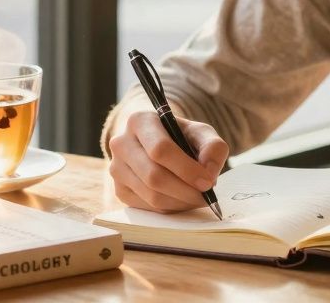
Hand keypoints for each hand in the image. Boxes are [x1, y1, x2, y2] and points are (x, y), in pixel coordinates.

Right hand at [107, 109, 228, 212]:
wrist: (159, 145)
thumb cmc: (181, 137)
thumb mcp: (201, 133)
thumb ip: (213, 147)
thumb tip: (209, 172)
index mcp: (140, 121)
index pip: (160, 149)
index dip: (186, 169)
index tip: (207, 182)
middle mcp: (121, 143)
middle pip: (154, 176)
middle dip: (185, 190)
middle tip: (206, 196)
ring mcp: (117, 168)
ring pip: (151, 195)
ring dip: (180, 202)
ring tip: (197, 197)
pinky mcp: (119, 190)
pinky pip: (148, 207)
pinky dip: (171, 208)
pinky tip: (182, 199)